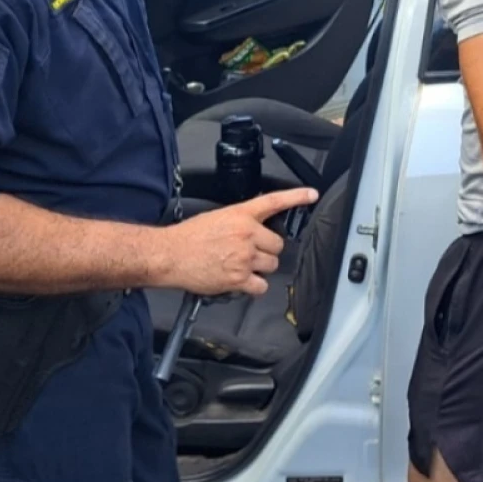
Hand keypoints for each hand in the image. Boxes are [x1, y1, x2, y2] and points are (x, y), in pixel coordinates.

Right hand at [157, 188, 317, 295]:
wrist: (170, 254)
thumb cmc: (188, 237)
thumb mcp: (218, 218)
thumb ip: (240, 222)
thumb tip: (254, 230)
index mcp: (241, 215)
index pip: (273, 201)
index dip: (296, 197)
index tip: (312, 194)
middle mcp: (246, 233)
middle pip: (277, 245)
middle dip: (266, 251)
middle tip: (249, 253)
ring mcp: (244, 256)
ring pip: (271, 265)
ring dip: (260, 268)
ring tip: (241, 267)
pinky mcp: (238, 278)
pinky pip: (261, 286)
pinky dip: (254, 287)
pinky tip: (242, 282)